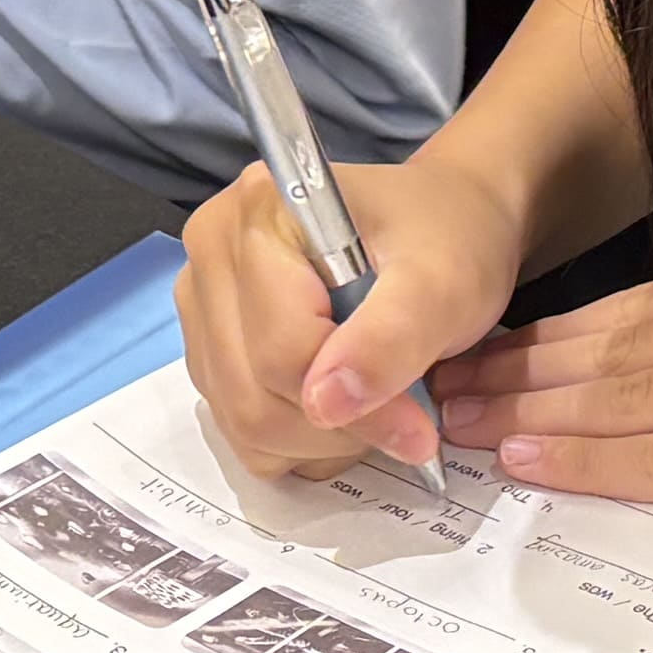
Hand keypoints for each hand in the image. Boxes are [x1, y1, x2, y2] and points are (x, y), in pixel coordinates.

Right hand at [182, 152, 525, 480]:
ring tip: (376, 402)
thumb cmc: (447, 238)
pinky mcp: (209, 341)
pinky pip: (237, 425)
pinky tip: (342, 403)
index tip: (419, 429)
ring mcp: (203, 299)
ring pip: (240, 420)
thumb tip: (328, 404)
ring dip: (318, 440)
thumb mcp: (442, 282)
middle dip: (337, 429)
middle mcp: (215, 250)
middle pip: (252, 394)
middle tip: (405, 417)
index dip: (355, 408)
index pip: (283, 351)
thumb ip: (390, 338)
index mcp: (261, 212)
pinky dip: (295, 439)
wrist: (449, 222)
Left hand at [431, 238, 652, 586]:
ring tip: (466, 432)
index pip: (638, 306)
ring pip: (629, 399)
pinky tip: (535, 467)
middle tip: (446, 392)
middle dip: (521, 374)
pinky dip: (591, 465)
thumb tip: (627, 385)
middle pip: (618, 347)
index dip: (549, 335)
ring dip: (536, 419)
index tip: (485, 354)